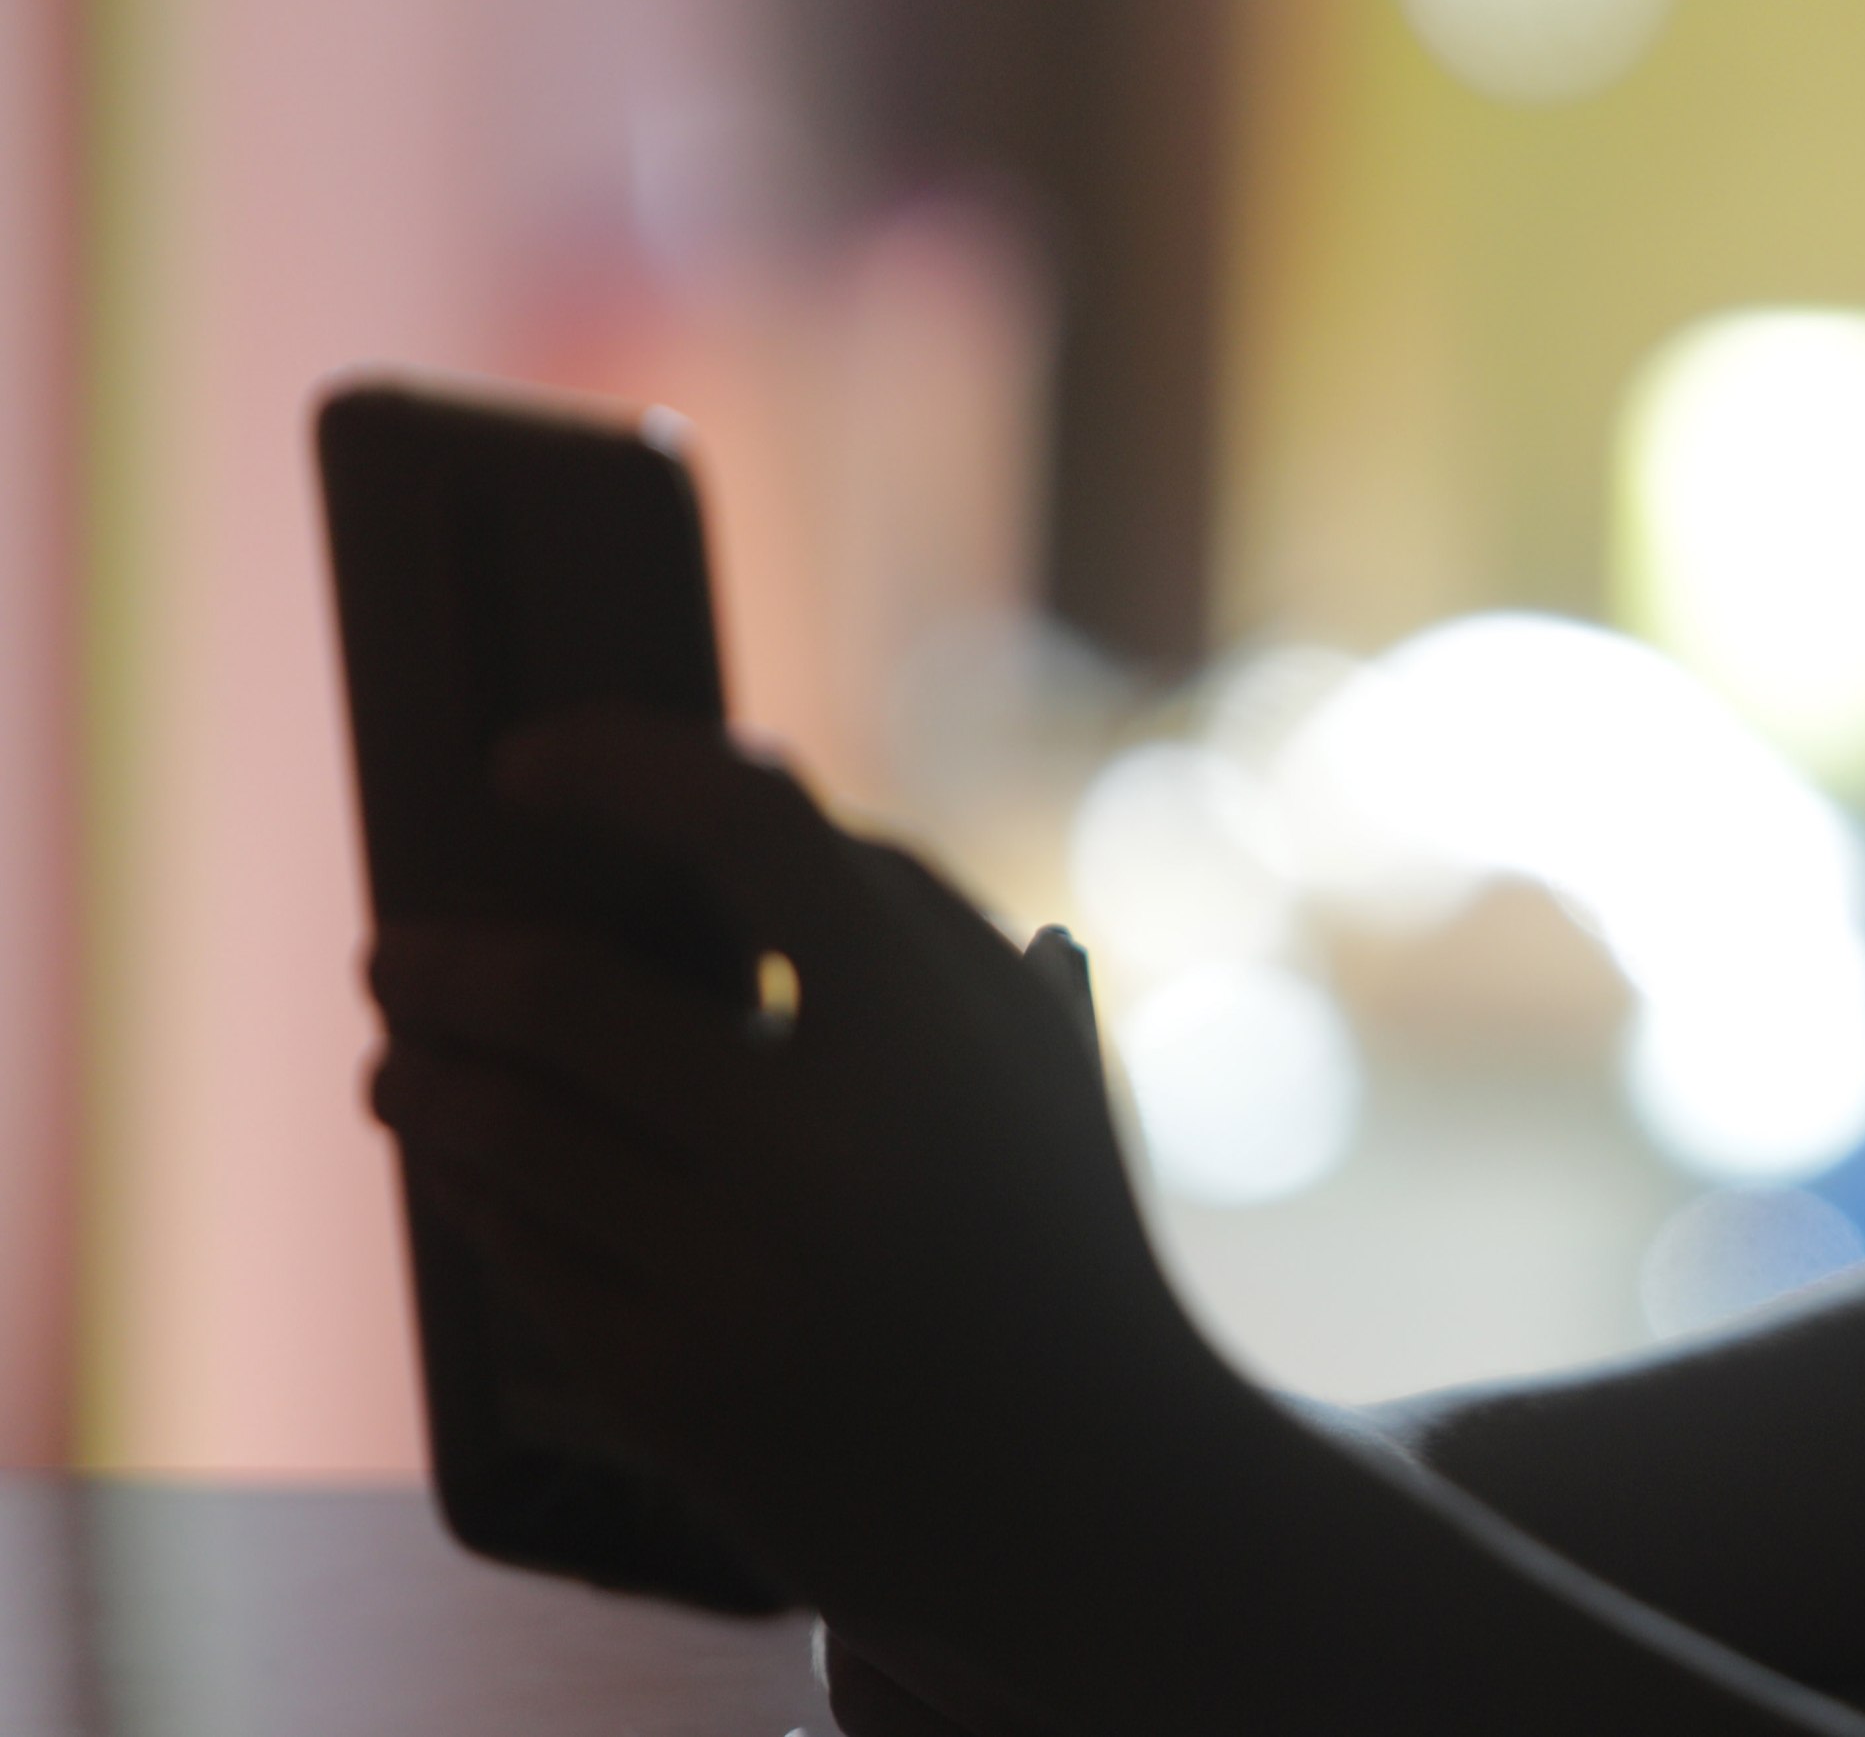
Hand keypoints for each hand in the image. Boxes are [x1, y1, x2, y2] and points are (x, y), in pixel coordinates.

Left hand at [365, 707, 1224, 1648]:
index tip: (524, 758)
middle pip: (561, 998)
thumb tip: (718, 792)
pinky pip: (525, 1256)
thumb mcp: (1025, 1045)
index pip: (742, 825)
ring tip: (399, 1063)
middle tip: (395, 951)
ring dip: (426, 1080)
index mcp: (933, 1030)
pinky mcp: (673, 1391)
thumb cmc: (1054, 1225)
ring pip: (510, 1136)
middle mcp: (825, 1148)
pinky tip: (475, 1174)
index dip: (616, 764)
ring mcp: (738, 1279)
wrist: (1090, 1483)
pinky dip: (483, 1196)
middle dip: (446, 964)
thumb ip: (901, 909)